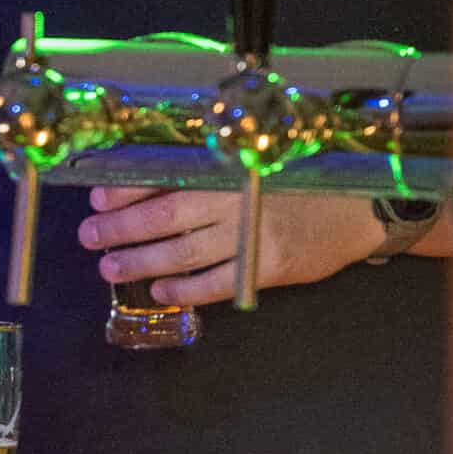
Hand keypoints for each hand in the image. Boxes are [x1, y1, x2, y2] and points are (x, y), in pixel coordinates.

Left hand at [79, 182, 382, 306]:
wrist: (363, 207)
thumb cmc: (302, 177)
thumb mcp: (257, 161)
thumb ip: (212, 169)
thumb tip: (152, 176)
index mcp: (230, 167)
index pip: (168, 177)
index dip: (128, 188)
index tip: (96, 196)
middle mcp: (237, 200)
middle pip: (166, 217)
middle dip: (121, 228)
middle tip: (89, 236)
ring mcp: (252, 236)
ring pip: (184, 254)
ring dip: (142, 262)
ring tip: (110, 267)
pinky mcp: (268, 267)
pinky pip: (218, 283)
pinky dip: (186, 289)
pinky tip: (162, 291)